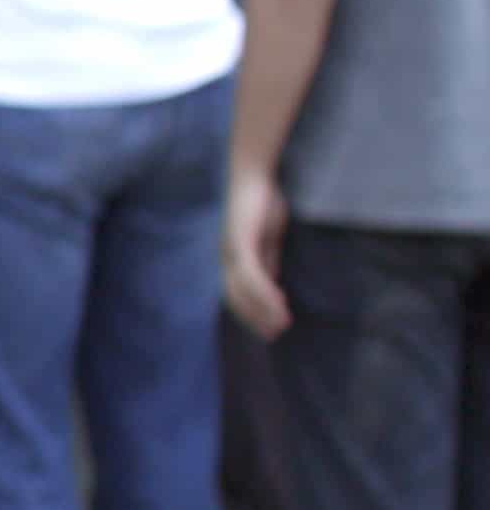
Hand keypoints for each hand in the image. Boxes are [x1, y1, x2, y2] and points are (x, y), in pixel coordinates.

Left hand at [223, 169, 290, 336]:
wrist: (255, 174)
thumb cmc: (263, 202)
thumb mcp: (268, 238)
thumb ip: (267, 260)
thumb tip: (272, 286)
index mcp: (233, 256)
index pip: (236, 294)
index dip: (251, 314)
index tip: (270, 330)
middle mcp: (227, 255)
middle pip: (234, 297)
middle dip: (254, 318)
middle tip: (274, 335)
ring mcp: (232, 248)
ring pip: (242, 289)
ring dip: (262, 310)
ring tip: (281, 325)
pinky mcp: (241, 239)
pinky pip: (251, 272)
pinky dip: (264, 291)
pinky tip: (279, 303)